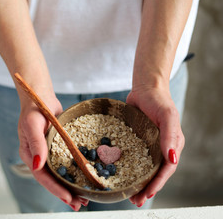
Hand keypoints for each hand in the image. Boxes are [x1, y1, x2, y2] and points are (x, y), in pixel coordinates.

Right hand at [17, 95, 87, 210]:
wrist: (41, 96)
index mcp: (30, 155)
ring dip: (71, 187)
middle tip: (79, 205)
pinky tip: (85, 178)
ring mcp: (49, 153)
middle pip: (52, 180)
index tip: (68, 198)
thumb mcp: (33, 125)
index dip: (55, 189)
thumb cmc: (34, 108)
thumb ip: (36, 144)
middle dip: (65, 193)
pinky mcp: (59, 148)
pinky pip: (67, 163)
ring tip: (84, 200)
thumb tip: (37, 165)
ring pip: (60, 174)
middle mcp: (39, 157)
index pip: (42, 176)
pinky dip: (75, 172)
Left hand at [126, 86, 184, 206]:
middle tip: (135, 201)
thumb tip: (172, 159)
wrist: (145, 88)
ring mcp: (147, 145)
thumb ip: (170, 136)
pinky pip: (132, 157)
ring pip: (143, 168)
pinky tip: (118, 174)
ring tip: (127, 195)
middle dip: (146, 188)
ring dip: (137, 182)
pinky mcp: (136, 141)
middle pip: (154, 173)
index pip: (166, 170)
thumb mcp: (167, 116)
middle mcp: (160, 148)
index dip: (157, 183)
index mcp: (172, 145)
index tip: (147, 194)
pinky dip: (127, 167)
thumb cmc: (159, 100)